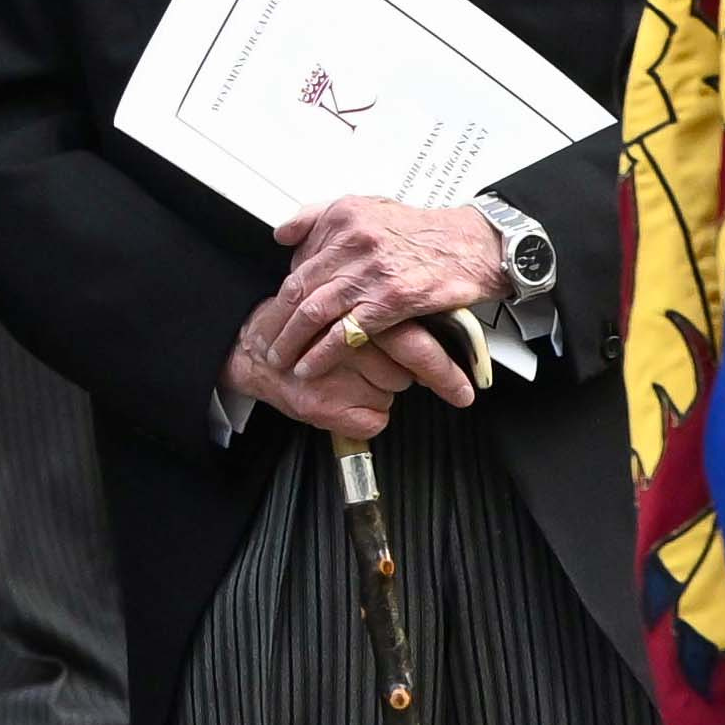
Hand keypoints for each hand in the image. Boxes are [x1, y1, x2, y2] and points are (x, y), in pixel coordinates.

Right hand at [227, 314, 431, 441]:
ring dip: (382, 388)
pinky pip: (372, 421)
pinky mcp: (321, 406)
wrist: (257, 351)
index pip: (414, 343)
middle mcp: (345, 344)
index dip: (444, 369)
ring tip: (355, 374)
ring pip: (391, 394)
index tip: (466, 390)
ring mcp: (332, 377)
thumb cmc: (309, 328)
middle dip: (421, 378)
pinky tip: (348, 397)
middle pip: (405, 374)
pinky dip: (366, 416)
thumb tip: (437, 315)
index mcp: (357, 312)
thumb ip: (385, 306)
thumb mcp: (348, 302)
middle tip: (433, 384)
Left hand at [234, 195, 513, 427]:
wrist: (476, 245)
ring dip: (292, 340)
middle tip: (265, 342)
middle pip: (299, 287)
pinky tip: (310, 365)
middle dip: (277, 321)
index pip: (298, 259)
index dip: (282, 293)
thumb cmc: (427, 233)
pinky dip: (322, 353)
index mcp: (345, 217)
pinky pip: (345, 331)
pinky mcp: (392, 299)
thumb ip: (322, 216)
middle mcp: (355, 240)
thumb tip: (283, 234)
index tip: (274, 313)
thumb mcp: (371, 207)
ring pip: (315, 311)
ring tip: (280, 358)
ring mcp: (372, 271)